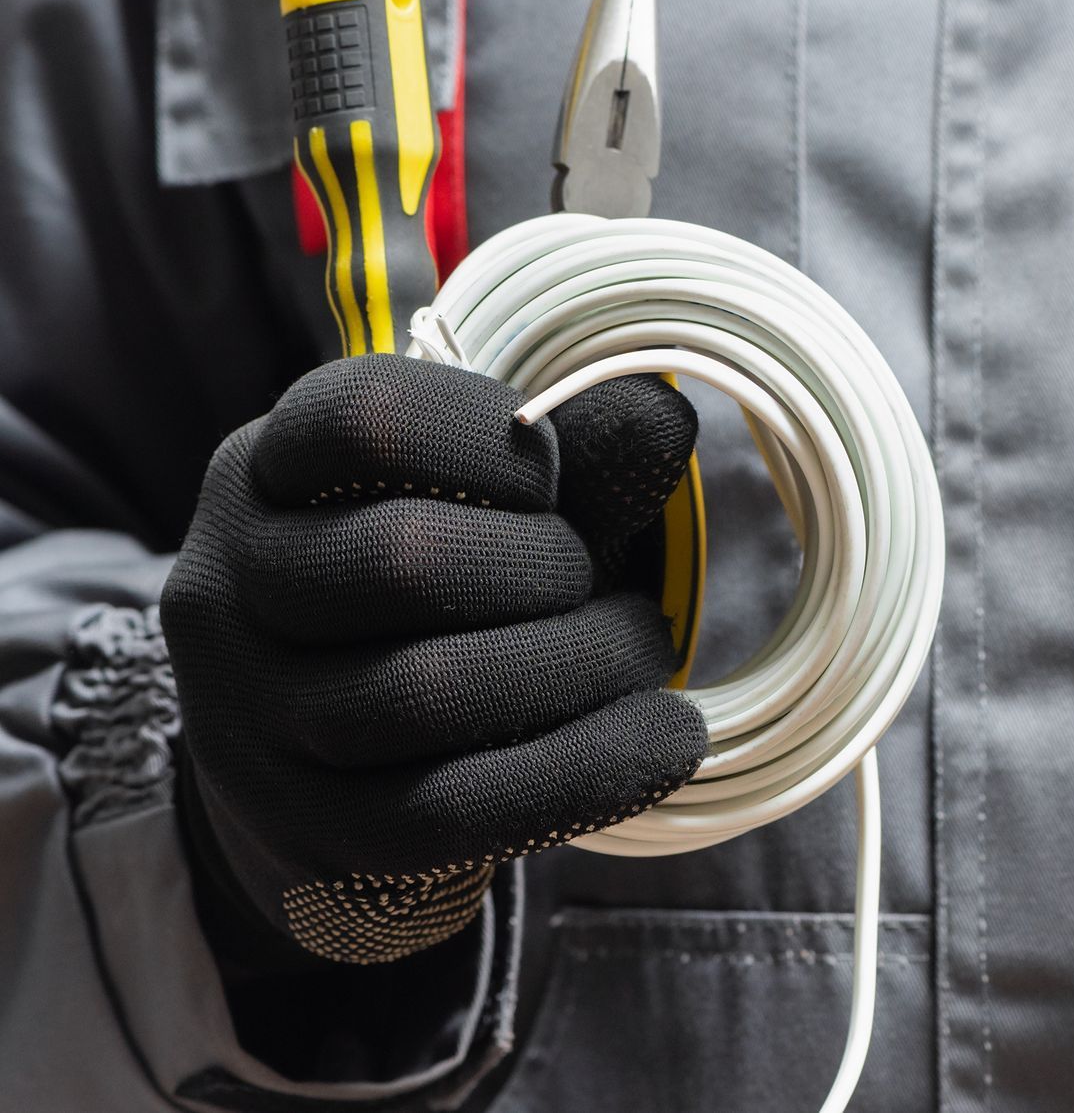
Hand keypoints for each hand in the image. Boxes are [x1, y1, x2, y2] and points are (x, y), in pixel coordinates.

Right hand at [162, 355, 707, 963]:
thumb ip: (576, 458)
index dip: (488, 437)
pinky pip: (458, 808)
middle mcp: (227, 591)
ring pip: (429, 692)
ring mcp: (252, 723)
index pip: (364, 420)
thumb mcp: (497, 507)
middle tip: (605, 584)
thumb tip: (661, 417)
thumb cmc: (448, 596)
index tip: (552, 477)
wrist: (352, 770)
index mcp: (264, 474)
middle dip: (547, 568)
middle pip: (403, 560)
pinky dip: (589, 769)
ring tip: (641, 651)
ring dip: (582, 667)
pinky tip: (666, 740)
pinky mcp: (310, 835)